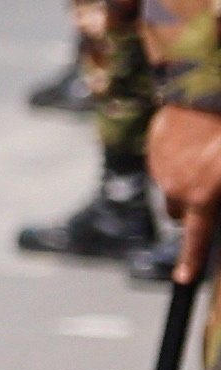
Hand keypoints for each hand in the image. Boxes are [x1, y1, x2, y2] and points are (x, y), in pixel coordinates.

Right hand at [158, 106, 220, 275]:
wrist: (205, 90)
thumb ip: (219, 195)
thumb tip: (212, 204)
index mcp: (203, 196)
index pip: (196, 238)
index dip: (191, 260)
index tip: (184, 278)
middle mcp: (177, 188)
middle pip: (177, 213)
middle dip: (189, 208)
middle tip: (207, 191)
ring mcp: (162, 169)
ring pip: (171, 187)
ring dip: (184, 180)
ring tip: (205, 156)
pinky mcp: (154, 149)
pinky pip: (164, 164)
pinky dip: (176, 159)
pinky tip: (194, 140)